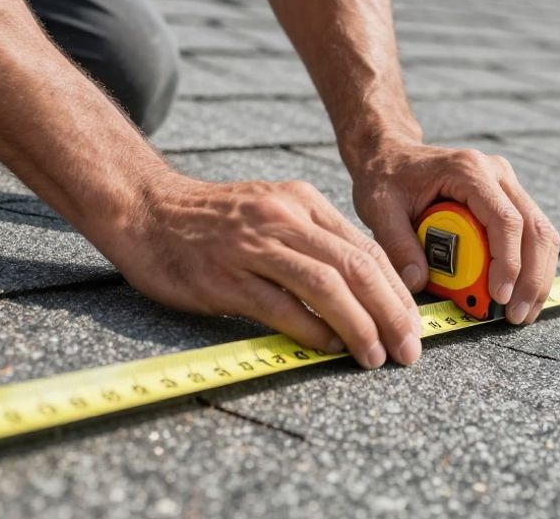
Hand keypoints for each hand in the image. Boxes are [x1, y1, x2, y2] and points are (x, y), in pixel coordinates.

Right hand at [109, 172, 421, 368]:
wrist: (145, 209)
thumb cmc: (210, 222)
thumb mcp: (270, 213)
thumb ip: (312, 243)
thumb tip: (360, 291)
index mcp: (301, 202)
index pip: (365, 249)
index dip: (397, 291)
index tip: (414, 324)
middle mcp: (283, 219)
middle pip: (356, 266)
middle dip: (391, 312)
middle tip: (409, 349)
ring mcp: (253, 246)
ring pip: (326, 285)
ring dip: (360, 325)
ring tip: (376, 356)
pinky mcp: (225, 276)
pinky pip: (280, 305)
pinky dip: (310, 330)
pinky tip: (328, 348)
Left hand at [348, 141, 559, 324]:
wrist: (392, 154)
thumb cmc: (386, 178)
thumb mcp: (379, 209)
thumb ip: (397, 245)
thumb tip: (418, 283)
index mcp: (468, 171)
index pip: (505, 219)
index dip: (508, 261)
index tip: (498, 297)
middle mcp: (496, 173)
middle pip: (535, 228)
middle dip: (531, 278)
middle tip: (516, 316)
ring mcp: (506, 184)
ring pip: (541, 233)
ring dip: (537, 276)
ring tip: (522, 313)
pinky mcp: (507, 198)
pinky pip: (531, 234)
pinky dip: (530, 266)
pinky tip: (519, 293)